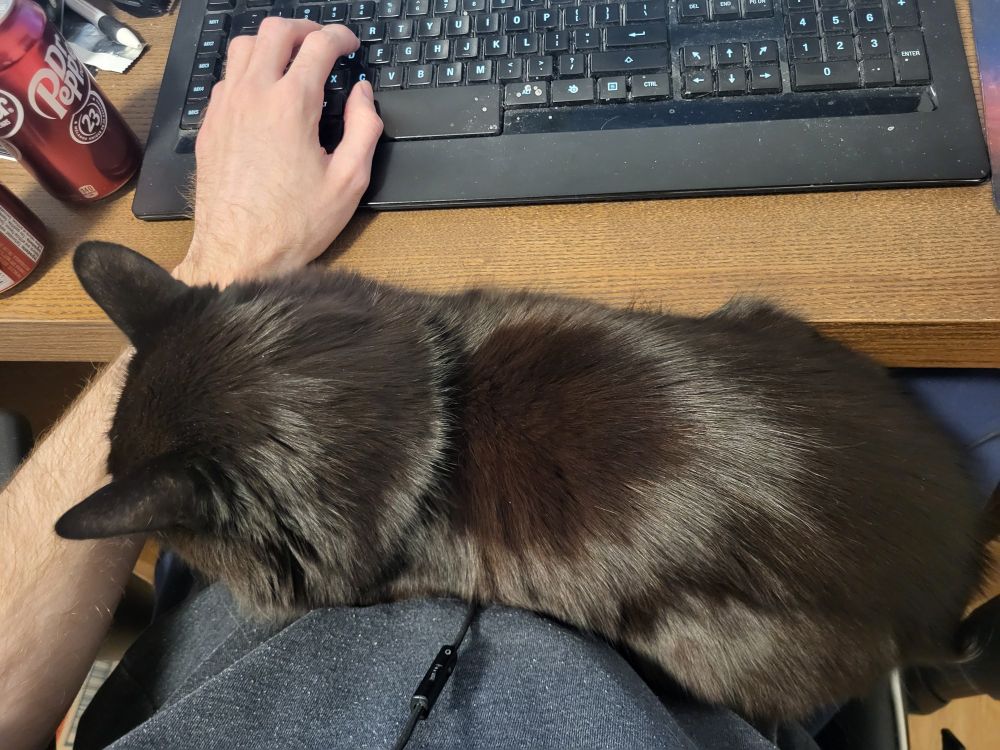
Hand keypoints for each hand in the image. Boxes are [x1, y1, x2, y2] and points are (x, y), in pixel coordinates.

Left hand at [179, 19, 382, 285]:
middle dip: (304, 29)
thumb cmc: (294, 225)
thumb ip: (363, 128)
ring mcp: (225, 108)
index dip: (340, 37)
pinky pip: (227, 78)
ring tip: (292, 59)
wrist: (238, 254)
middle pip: (275, 31)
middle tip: (323, 42)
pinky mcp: (210, 126)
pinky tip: (264, 93)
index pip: (318, 45)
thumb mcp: (349, 181)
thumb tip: (362, 94)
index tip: (350, 44)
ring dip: (271, 44)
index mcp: (291, 105)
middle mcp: (253, 96)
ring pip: (243, 47)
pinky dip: (249, 71)